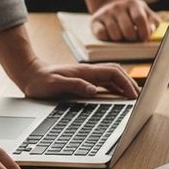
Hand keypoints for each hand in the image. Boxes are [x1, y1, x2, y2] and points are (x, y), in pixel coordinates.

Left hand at [16, 60, 138, 99]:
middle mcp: (89, 72)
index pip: (113, 72)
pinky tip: (119, 97)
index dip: (126, 83)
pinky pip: (105, 83)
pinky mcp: (84, 81)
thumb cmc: (40, 81)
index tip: (134, 94)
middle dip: (130, 83)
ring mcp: (87, 76)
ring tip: (133, 97)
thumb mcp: (54, 84)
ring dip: (124, 85)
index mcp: (85, 71)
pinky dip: (116, 89)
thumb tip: (93, 89)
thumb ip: (74, 85)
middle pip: (117, 73)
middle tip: (139, 97)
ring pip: (112, 78)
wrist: (29, 74)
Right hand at [91, 0, 158, 41]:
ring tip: (122, 37)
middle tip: (132, 39)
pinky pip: (101, 34)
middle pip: (128, 30)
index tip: (144, 38)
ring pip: (115, 35)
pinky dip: (107, 39)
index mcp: (133, 4)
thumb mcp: (146, 14)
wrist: (112, 4)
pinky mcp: (95, 20)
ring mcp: (106, 13)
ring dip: (120, 41)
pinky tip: (111, 36)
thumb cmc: (133, 13)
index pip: (139, 19)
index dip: (144, 32)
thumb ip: (152, 22)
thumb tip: (150, 30)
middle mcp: (118, 7)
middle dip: (132, 39)